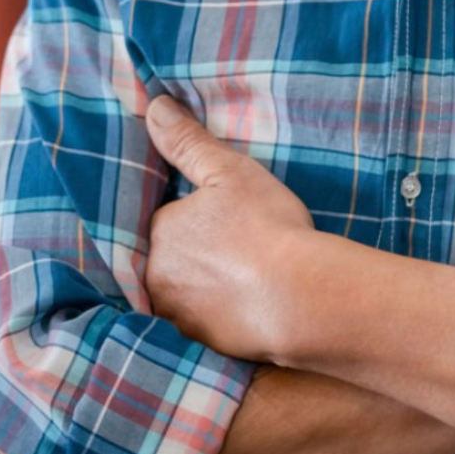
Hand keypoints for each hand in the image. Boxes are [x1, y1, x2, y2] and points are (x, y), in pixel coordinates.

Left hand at [144, 95, 314, 361]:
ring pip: (184, 295)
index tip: (224, 220)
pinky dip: (218, 319)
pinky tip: (245, 311)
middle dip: (194, 257)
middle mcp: (156, 277)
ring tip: (242, 284)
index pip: (167, 220)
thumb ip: (188, 142)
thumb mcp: (230, 172)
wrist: (301, 299)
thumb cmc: (267, 228)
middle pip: (170, 260)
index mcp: (160, 232)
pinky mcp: (201, 347)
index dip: (195, 218)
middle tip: (236, 253)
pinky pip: (203, 326)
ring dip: (203, 290)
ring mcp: (177, 317)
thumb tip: (153, 106)